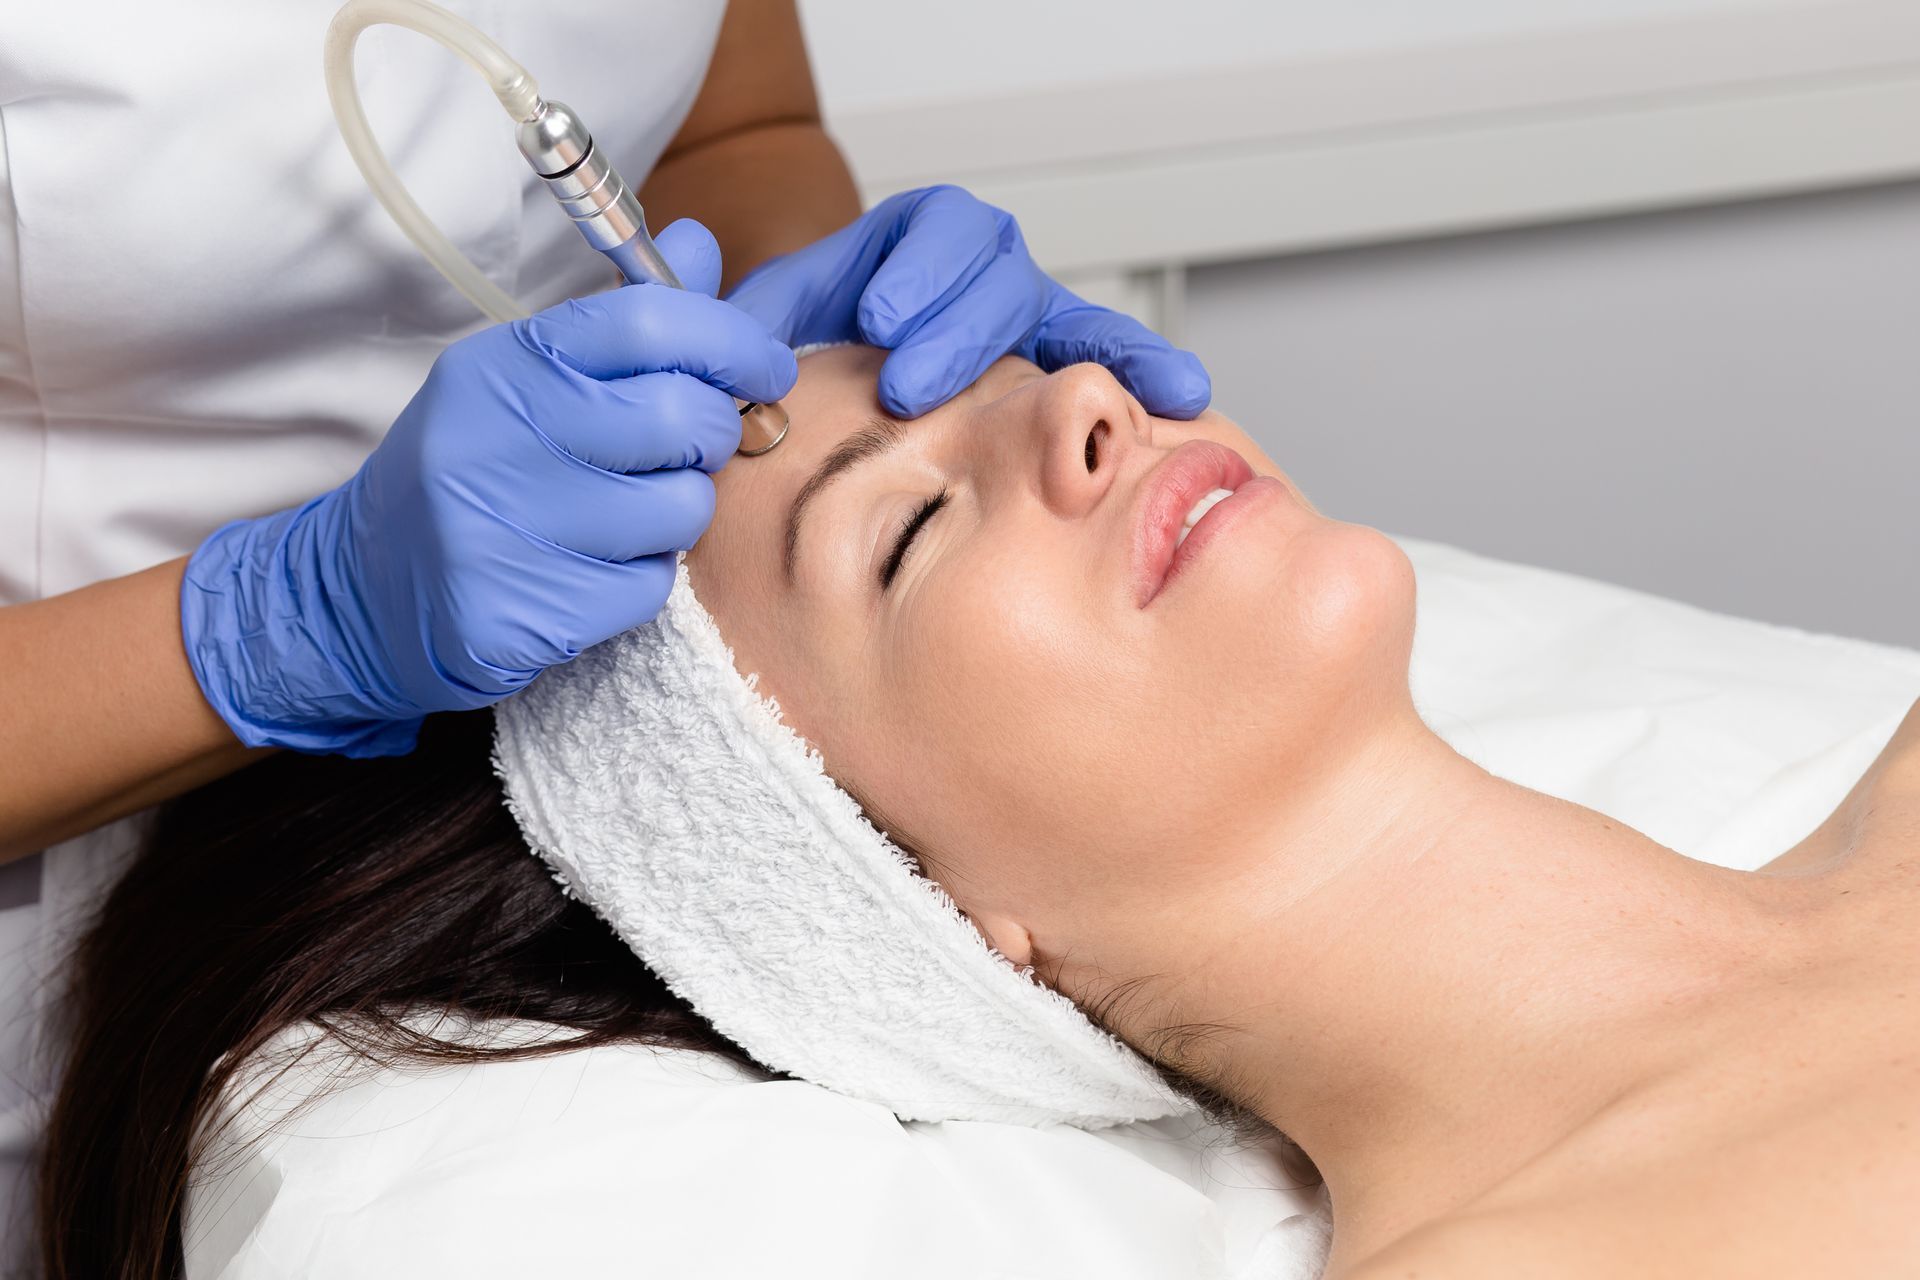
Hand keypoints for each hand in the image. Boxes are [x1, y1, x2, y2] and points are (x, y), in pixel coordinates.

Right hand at [180, 221, 794, 755]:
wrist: (364, 588)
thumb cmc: (478, 469)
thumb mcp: (528, 379)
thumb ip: (623, 321)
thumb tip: (700, 244)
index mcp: (506, 363)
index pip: (649, 322)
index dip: (731, 342)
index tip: (765, 367)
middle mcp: (497, 435)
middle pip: (680, 419)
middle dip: (711, 438)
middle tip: (690, 451)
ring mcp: (502, 526)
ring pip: (678, 510)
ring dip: (677, 516)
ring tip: (627, 515)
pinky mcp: (517, 610)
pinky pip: (648, 587)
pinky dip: (640, 582)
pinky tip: (591, 570)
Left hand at [726, 185, 1210, 419]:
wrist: (848, 375)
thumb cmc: (813, 347)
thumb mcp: (771, 319)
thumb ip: (742, 317)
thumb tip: (720, 339)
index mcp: (915, 240)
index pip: (932, 228)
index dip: (913, 272)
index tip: (880, 320)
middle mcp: (982, 267)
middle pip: (995, 272)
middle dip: (958, 330)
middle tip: (913, 386)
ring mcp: (1031, 314)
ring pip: (1066, 315)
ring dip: (1086, 353)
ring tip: (1101, 395)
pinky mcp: (1065, 361)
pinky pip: (1114, 356)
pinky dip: (1147, 370)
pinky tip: (1185, 398)